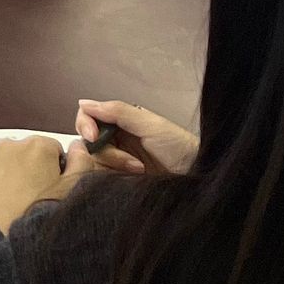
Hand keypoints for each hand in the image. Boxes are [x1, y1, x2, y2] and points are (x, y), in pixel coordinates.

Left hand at [0, 135, 77, 233]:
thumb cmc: (34, 214)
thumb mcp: (71, 191)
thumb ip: (82, 162)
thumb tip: (80, 146)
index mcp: (38, 146)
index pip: (54, 149)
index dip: (57, 169)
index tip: (54, 186)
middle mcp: (10, 144)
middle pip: (28, 153)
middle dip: (33, 170)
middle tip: (36, 196)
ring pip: (5, 161)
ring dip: (11, 175)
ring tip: (17, 201)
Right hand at [73, 99, 196, 177]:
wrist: (199, 177)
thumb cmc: (181, 148)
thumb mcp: (150, 124)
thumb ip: (117, 111)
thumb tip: (83, 103)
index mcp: (121, 121)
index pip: (88, 117)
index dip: (85, 125)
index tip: (94, 136)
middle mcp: (117, 140)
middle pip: (87, 141)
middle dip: (105, 151)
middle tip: (129, 159)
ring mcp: (118, 161)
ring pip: (93, 161)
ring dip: (113, 165)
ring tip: (138, 169)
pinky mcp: (120, 180)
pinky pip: (101, 177)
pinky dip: (112, 178)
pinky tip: (133, 178)